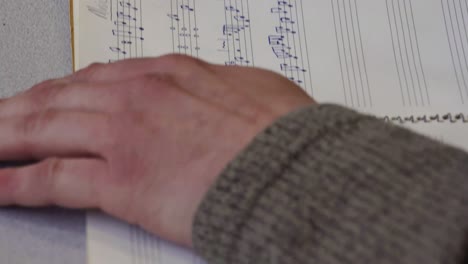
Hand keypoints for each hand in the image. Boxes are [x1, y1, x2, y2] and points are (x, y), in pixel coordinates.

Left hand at [0, 55, 313, 245]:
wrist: (290, 170)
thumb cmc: (281, 134)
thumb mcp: (255, 88)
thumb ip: (223, 85)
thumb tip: (218, 88)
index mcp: (168, 73)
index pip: (99, 77)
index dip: (67, 89)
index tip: (51, 97)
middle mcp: (137, 97)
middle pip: (59, 98)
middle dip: (22, 108)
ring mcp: (123, 136)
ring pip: (44, 129)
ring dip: (6, 136)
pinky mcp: (121, 182)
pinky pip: (52, 180)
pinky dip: (18, 183)